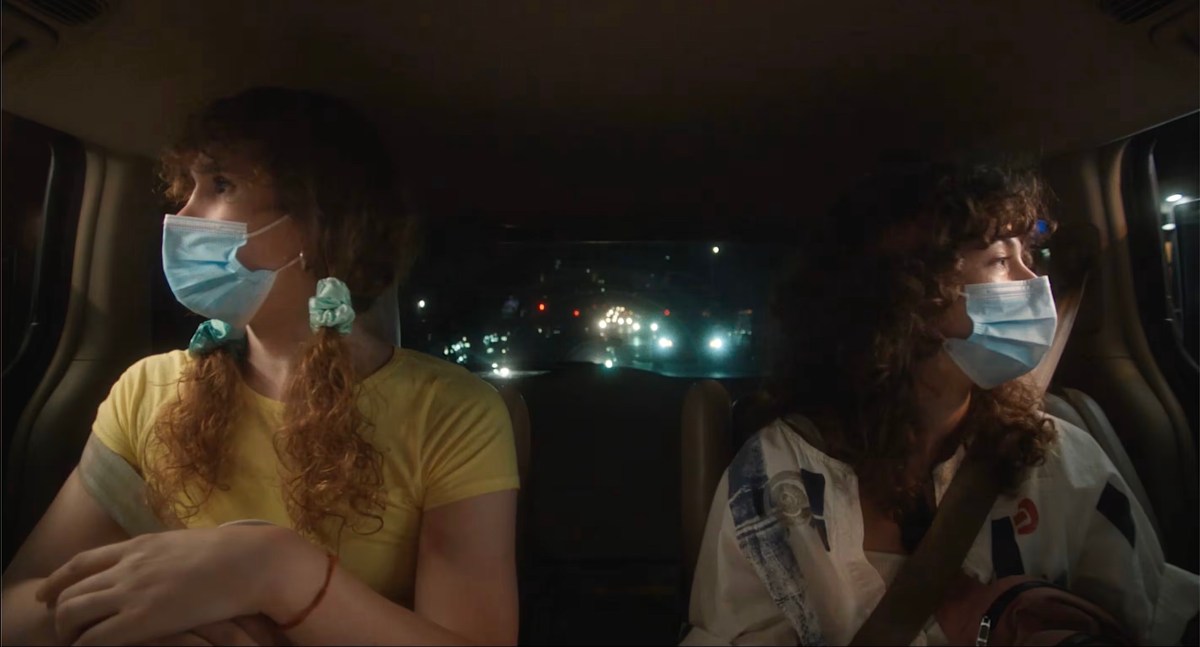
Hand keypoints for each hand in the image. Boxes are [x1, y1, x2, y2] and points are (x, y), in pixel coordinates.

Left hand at [35, 527, 283, 644]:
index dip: (57, 580)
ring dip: (67, 633)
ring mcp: (131, 593)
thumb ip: (162, 552)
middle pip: (70, 590)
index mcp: (139, 546)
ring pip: (71, 614)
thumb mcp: (186, 543)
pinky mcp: (141, 620)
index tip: (46, 594)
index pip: (81, 562)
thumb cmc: (231, 554)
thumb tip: (158, 559)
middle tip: (62, 630)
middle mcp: (127, 567)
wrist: (250, 561)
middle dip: (57, 612)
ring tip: (76, 645)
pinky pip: (94, 640)